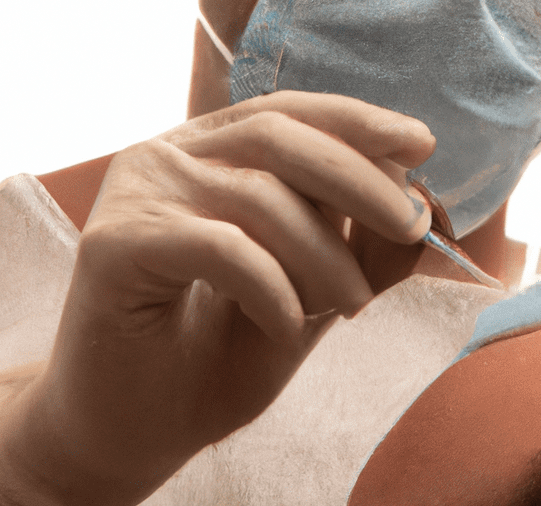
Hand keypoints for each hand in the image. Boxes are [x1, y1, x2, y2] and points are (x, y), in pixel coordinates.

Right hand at [0, 92, 433, 505]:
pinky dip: (273, 288)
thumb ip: (358, 247)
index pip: (287, 111)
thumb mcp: (310, 292)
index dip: (356, 120)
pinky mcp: (113, 242)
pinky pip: (221, 247)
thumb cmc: (218, 353)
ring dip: (325, 254)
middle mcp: (166, 154)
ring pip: (258, 194)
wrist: (130, 429)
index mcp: (208, 149)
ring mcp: (135, 191)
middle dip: (360, 178)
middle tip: (413, 224)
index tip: (421, 143)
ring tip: (352, 305)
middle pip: (276, 136)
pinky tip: (288, 325)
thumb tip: (427, 205)